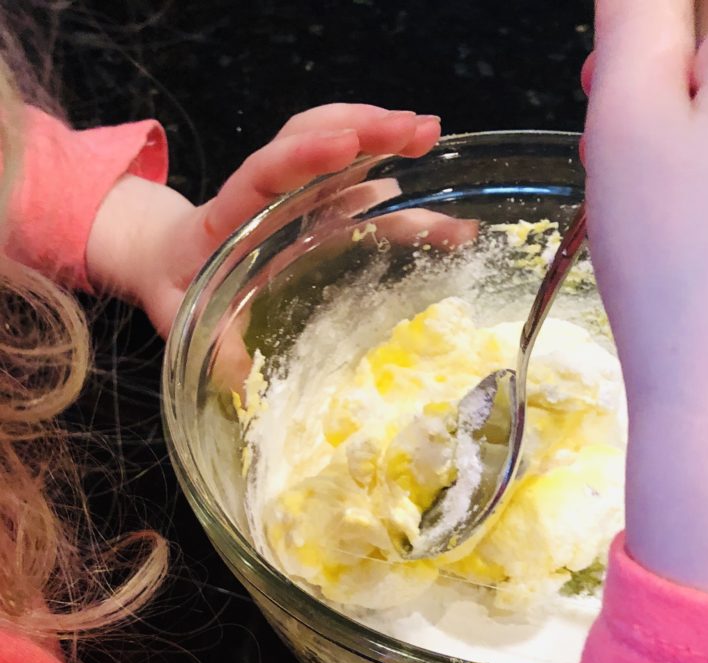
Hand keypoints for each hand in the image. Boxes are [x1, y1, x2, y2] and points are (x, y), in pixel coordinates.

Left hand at [86, 104, 442, 337]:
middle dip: (366, 129)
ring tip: (429, 133)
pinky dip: (391, 168)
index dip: (304, 155)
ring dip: (383, 134)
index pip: (267, 170)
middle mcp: (269, 190)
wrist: (172, 259)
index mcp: (232, 211)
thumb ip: (212, 344)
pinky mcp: (317, 201)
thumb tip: (245, 383)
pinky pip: (352, 174)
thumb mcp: (183, 315)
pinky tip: (426, 170)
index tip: (345, 144)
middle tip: (419, 131)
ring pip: (337, 144)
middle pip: (314, 137)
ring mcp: (297, 191)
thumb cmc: (179, 284)